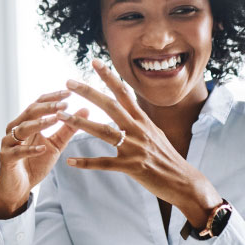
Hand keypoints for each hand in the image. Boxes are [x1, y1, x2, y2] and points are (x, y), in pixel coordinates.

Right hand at [0, 90, 84, 218]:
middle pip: (30, 112)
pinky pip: (18, 152)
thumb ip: (68, 129)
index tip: (69, 93)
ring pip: (22, 129)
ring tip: (55, 119)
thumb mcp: (56, 145)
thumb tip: (86, 109)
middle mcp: (15, 129)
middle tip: (64, 104)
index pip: (38, 104)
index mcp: (27, 123)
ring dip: (39, 123)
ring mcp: (9, 143)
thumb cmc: (35, 164)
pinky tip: (43, 148)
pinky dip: (31, 149)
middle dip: (47, 107)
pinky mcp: (6, 158)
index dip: (52, 98)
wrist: (19, 188)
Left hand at [59, 60, 222, 225]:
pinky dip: (86, 163)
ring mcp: (134, 148)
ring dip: (80, 123)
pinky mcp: (132, 167)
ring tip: (60, 116)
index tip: (94, 62)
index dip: (109, 77)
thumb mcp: (155, 133)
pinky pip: (104, 163)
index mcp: (142, 120)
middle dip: (89, 92)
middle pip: (110, 106)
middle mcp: (138, 130)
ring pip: (103, 131)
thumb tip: (130, 109)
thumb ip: (139, 121)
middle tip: (68, 82)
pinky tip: (70, 161)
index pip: (124, 93)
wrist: (184, 181)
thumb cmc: (167, 158)